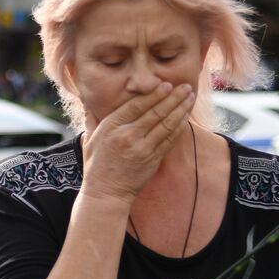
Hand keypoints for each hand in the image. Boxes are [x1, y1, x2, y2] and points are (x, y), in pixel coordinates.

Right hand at [80, 83, 195, 204]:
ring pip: (166, 124)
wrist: (106, 193)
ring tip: (190, 97)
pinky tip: (185, 116)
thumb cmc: (96, 166)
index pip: (136, 105)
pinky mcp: (152, 159)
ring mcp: (142, 148)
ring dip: (180, 109)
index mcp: (111, 127)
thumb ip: (92, 118)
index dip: (154, 94)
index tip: (166, 84)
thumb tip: (87, 101)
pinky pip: (169, 139)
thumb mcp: (89, 139)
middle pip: (155, 112)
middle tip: (185, 86)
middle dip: (173, 97)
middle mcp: (127, 136)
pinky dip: (179, 126)